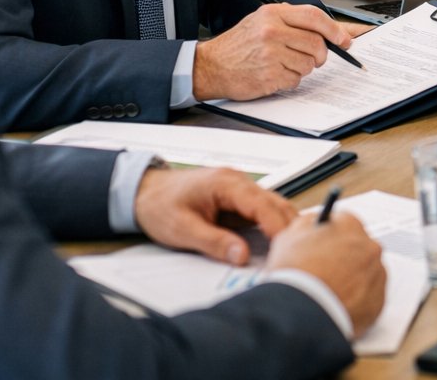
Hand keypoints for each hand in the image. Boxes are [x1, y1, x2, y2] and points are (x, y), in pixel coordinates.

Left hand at [133, 166, 295, 265]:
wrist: (143, 192)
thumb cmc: (159, 205)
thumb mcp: (182, 230)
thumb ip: (214, 242)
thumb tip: (242, 256)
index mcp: (225, 184)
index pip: (262, 204)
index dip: (277, 226)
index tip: (288, 247)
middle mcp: (238, 181)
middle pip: (275, 203)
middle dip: (287, 227)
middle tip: (293, 254)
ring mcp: (239, 188)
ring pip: (272, 205)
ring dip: (282, 226)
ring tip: (288, 251)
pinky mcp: (237, 198)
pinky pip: (261, 210)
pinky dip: (271, 225)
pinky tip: (273, 243)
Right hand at [193, 3, 356, 101]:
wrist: (210, 66)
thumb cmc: (238, 45)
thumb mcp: (260, 20)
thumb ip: (290, 20)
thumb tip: (327, 30)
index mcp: (272, 14)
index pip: (314, 17)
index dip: (334, 29)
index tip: (344, 40)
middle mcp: (272, 31)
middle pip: (316, 43)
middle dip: (321, 54)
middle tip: (315, 58)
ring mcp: (271, 54)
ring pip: (309, 63)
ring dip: (303, 68)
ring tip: (284, 64)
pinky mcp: (269, 75)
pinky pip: (296, 79)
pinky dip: (290, 79)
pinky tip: (275, 74)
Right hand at [268, 213, 386, 337]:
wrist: (300, 312)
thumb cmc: (293, 273)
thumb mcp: (288, 236)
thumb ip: (306, 224)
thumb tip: (315, 223)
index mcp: (350, 225)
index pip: (344, 224)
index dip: (330, 237)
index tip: (324, 246)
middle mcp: (369, 246)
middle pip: (358, 248)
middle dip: (344, 258)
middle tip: (325, 273)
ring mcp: (376, 274)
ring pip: (366, 273)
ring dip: (353, 279)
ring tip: (330, 293)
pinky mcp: (378, 301)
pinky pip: (369, 297)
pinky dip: (357, 301)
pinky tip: (338, 306)